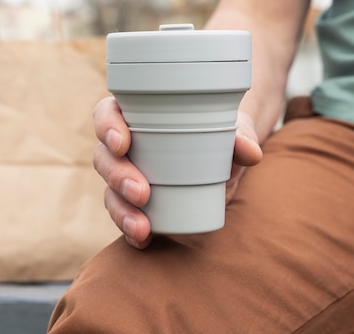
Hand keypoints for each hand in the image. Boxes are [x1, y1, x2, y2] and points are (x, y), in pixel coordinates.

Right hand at [93, 97, 261, 248]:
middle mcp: (125, 145)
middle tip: (142, 192)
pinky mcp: (135, 202)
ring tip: (142, 226)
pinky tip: (142, 240)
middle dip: (117, 176)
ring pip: (109, 190)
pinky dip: (130, 229)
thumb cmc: (221, 133)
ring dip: (121, 210)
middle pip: (104, 157)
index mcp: (136, 115)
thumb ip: (242, 137)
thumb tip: (249, 151)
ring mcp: (127, 175)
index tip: (122, 144)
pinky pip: (124, 216)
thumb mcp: (232, 131)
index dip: (106, 127)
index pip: (107, 113)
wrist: (225, 159)